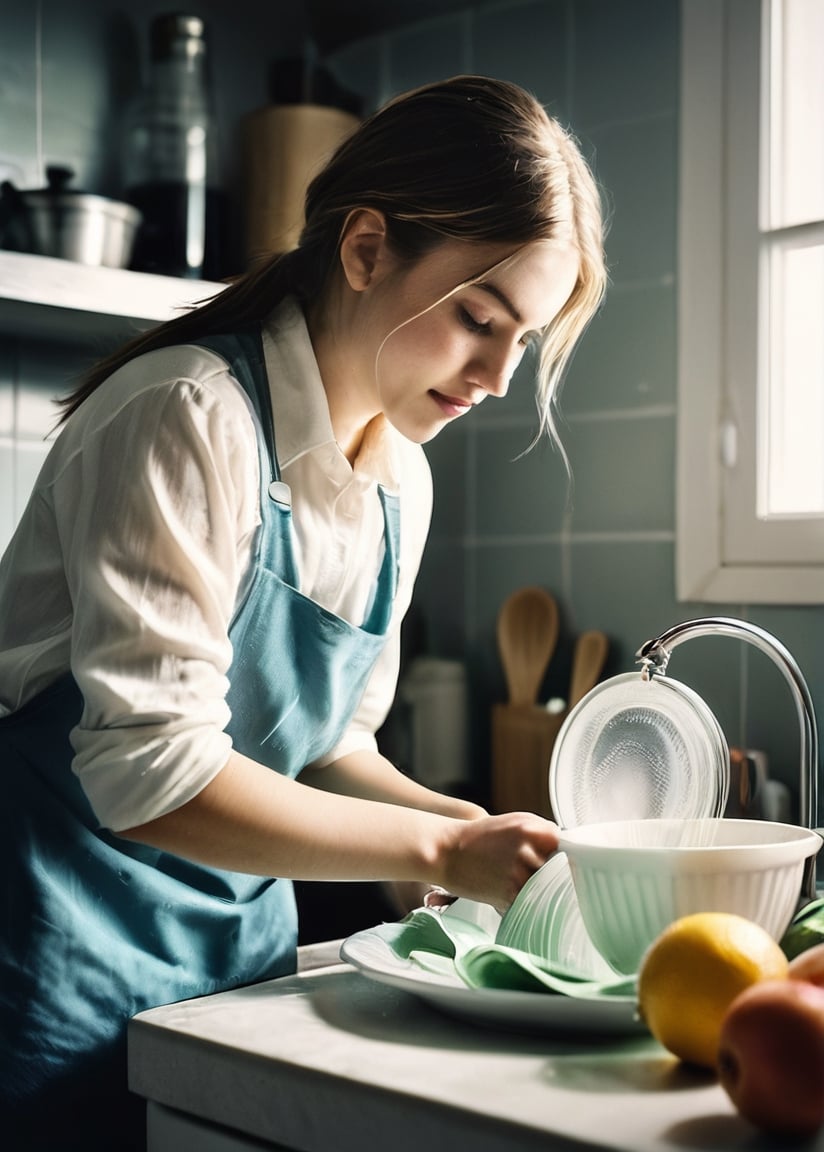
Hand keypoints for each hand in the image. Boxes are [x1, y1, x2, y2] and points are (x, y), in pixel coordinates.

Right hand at [436, 811, 558, 914]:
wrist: (446, 851)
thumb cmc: (481, 837)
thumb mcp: (515, 822)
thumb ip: (543, 832)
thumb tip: (568, 848)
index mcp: (532, 829)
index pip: (569, 848)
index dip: (567, 857)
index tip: (566, 864)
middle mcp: (528, 851)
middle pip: (560, 870)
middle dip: (554, 874)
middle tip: (543, 875)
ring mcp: (520, 875)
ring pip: (547, 889)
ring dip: (541, 890)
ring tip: (521, 882)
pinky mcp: (510, 895)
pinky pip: (531, 903)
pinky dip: (526, 901)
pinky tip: (512, 891)